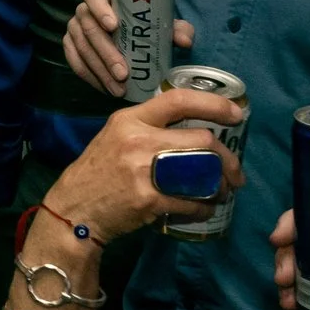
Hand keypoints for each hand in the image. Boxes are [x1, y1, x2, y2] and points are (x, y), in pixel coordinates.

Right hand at [43, 85, 244, 242]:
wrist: (73, 208)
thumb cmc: (98, 171)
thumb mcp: (115, 136)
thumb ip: (148, 128)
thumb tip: (194, 128)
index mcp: (130, 119)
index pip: (179, 101)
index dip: (214, 104)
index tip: (236, 114)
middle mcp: (137, 140)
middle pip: (201, 139)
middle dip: (227, 158)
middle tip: (234, 172)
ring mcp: (143, 170)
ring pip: (202, 170)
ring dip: (220, 184)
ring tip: (221, 191)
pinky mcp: (148, 199)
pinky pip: (191, 202)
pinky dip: (204, 208)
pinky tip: (204, 209)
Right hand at [59, 0, 195, 96]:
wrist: (130, 38)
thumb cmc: (145, 26)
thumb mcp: (162, 24)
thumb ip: (176, 29)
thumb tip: (184, 41)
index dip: (100, 9)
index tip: (113, 26)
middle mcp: (84, 11)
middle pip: (88, 28)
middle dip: (105, 53)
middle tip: (123, 73)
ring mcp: (74, 29)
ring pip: (81, 48)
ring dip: (99, 70)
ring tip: (118, 88)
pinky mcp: (70, 47)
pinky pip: (74, 62)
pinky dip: (89, 76)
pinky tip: (104, 88)